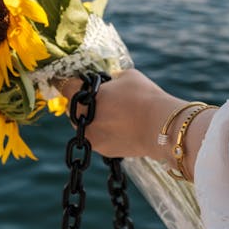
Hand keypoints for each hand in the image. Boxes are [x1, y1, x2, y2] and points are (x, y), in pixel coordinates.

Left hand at [60, 69, 178, 158]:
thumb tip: (108, 84)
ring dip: (93, 120)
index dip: (70, 83)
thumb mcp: (126, 76)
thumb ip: (110, 80)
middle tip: (102, 99)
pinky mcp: (104, 152)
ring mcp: (93, 138)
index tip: (72, 82)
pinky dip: (106, 132)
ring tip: (115, 115)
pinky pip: (99, 138)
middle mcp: (84, 120)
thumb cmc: (145, 96)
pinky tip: (123, 127)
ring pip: (86, 126)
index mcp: (86, 98)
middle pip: (74, 110)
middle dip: (84, 104)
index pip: (67, 88)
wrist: (161, 127)